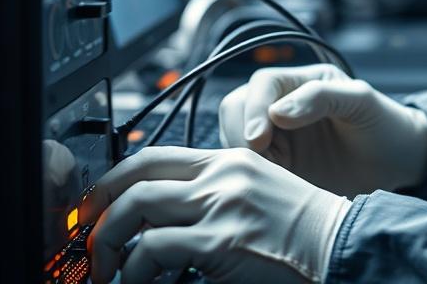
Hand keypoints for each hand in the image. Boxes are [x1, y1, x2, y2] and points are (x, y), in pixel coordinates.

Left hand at [79, 146, 350, 283]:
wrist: (338, 245)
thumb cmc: (302, 232)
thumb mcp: (257, 195)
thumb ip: (217, 195)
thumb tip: (166, 220)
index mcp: (230, 160)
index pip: (154, 156)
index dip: (114, 179)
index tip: (96, 205)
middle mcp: (221, 175)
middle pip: (136, 178)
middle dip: (99, 211)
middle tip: (88, 242)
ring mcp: (219, 206)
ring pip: (135, 209)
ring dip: (108, 245)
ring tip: (107, 271)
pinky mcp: (218, 241)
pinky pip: (151, 249)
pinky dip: (133, 270)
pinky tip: (140, 283)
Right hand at [219, 64, 426, 196]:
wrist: (398, 164)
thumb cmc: (385, 125)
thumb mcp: (361, 101)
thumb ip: (321, 97)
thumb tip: (277, 112)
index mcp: (304, 81)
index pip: (262, 84)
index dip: (254, 108)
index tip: (259, 139)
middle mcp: (284, 104)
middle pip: (238, 107)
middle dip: (240, 133)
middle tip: (262, 160)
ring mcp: (278, 136)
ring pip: (236, 137)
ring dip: (243, 156)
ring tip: (272, 174)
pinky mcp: (278, 165)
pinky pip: (248, 166)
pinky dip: (251, 175)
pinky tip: (271, 186)